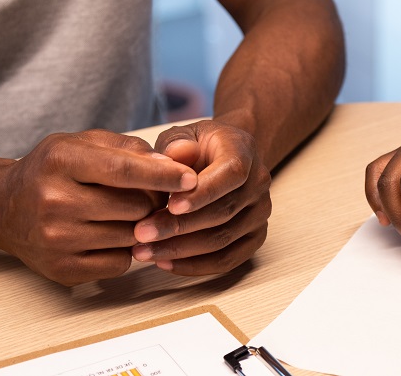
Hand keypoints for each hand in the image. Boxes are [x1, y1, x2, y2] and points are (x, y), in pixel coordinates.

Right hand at [0, 130, 196, 285]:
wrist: (3, 207)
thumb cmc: (53, 170)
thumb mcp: (83, 143)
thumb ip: (130, 149)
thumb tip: (175, 164)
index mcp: (60, 161)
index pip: (123, 170)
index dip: (162, 175)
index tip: (191, 178)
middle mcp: (53, 201)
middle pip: (133, 207)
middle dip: (153, 201)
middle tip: (151, 195)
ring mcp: (55, 240)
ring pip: (131, 237)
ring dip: (142, 226)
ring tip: (129, 213)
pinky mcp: (61, 269)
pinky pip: (119, 263)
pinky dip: (126, 250)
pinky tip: (111, 234)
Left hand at [132, 120, 271, 274]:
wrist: (223, 157)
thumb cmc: (199, 146)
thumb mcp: (184, 134)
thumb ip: (177, 142)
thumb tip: (176, 154)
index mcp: (244, 152)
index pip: (231, 175)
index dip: (203, 193)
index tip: (170, 206)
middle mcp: (258, 184)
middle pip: (223, 213)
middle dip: (179, 227)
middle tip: (142, 234)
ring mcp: (259, 213)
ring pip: (223, 240)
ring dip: (181, 250)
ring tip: (144, 251)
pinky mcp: (254, 237)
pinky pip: (228, 260)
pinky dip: (195, 266)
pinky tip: (165, 263)